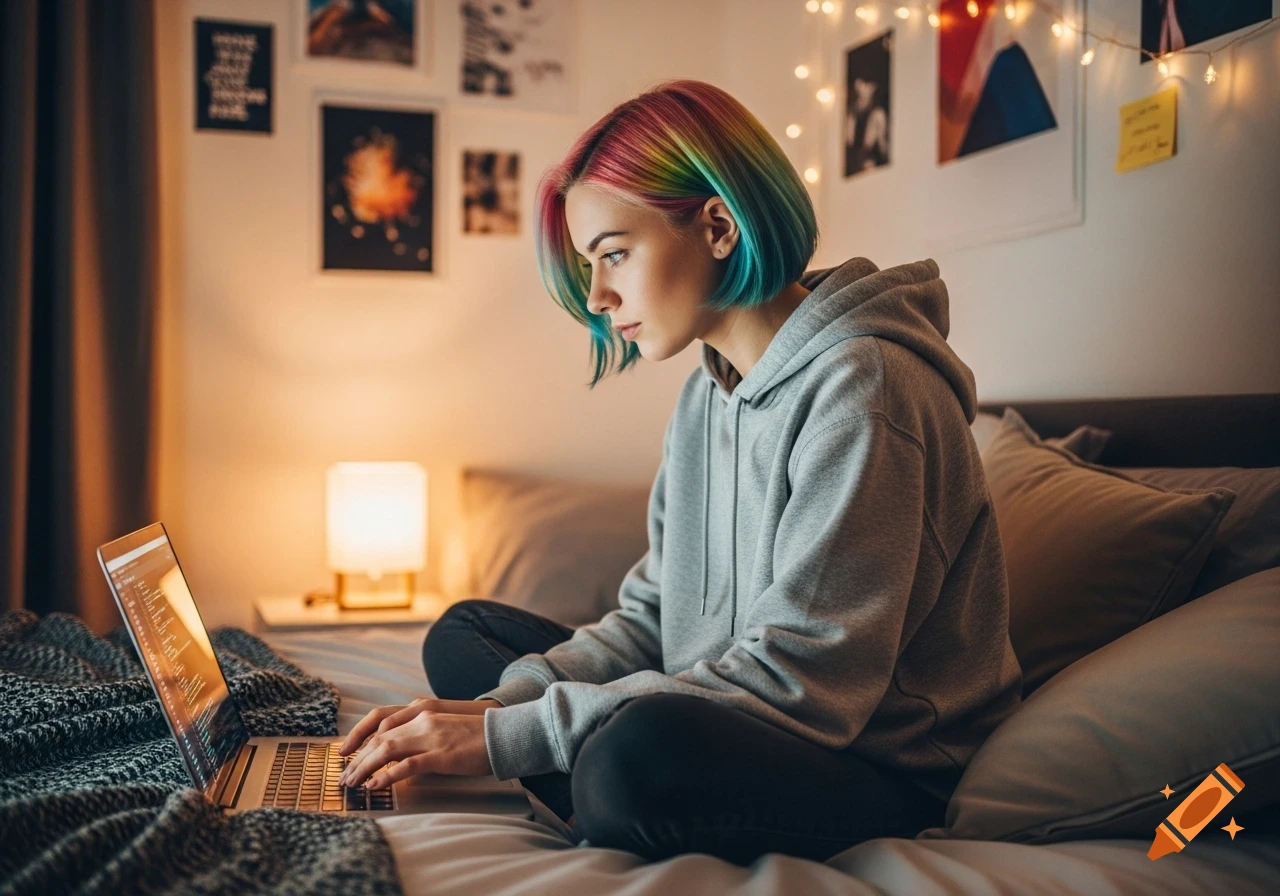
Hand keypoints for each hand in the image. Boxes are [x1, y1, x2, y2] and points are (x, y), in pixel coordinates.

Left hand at [337, 699, 500, 789]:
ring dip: (365, 767)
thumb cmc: (478, 734)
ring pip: (386, 749)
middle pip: (379, 736)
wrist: (505, 733)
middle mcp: (423, 719)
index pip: (381, 720)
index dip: (360, 735)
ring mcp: (431, 736)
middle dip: (358, 757)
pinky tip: (376, 785)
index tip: (346, 752)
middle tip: (344, 776)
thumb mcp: (445, 726)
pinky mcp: (440, 754)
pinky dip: (387, 775)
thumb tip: (401, 752)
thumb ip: (423, 732)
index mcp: (423, 710)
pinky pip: (406, 765)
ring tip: (352, 783)